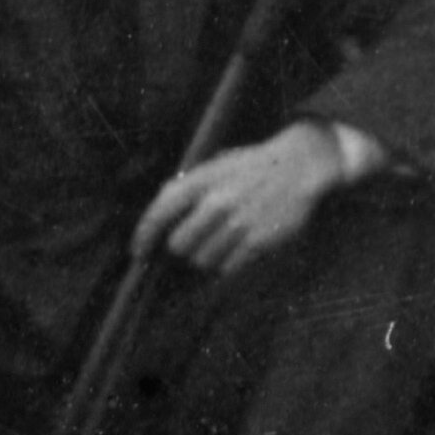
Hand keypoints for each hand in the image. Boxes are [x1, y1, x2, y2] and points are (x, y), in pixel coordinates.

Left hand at [136, 124, 348, 273]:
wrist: (297, 166)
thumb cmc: (250, 167)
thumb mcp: (213, 166)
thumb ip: (185, 188)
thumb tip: (156, 219)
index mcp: (201, 180)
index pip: (159, 213)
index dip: (143, 237)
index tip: (137, 253)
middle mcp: (216, 202)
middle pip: (178, 245)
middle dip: (184, 246)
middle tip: (198, 238)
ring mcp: (238, 223)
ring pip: (203, 260)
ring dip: (208, 255)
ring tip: (224, 238)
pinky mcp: (258, 241)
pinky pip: (228, 268)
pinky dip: (228, 263)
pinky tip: (238, 247)